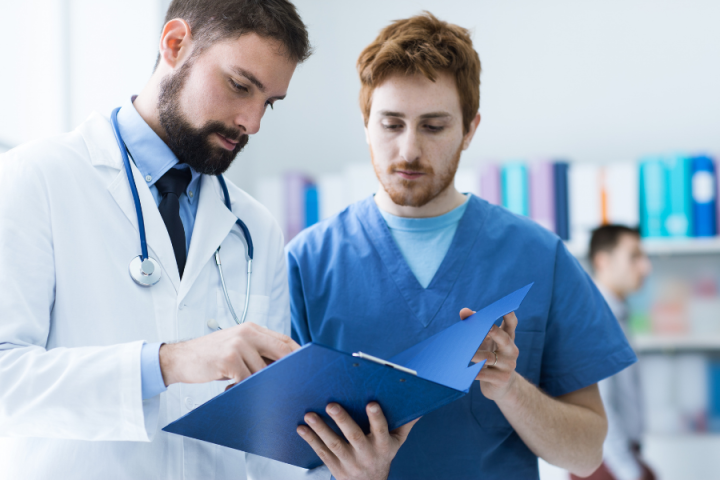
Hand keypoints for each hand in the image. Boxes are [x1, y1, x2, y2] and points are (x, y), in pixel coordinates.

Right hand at [159, 322, 298, 385]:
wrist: (180, 358)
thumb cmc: (210, 356)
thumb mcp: (237, 347)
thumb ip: (258, 351)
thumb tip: (284, 367)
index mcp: (252, 328)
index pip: (284, 340)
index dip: (298, 355)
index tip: (306, 368)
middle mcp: (248, 333)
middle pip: (282, 352)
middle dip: (288, 370)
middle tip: (291, 384)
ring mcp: (239, 344)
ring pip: (264, 370)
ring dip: (261, 383)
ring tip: (247, 387)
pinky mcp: (229, 359)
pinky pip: (247, 379)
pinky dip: (244, 387)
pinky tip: (232, 387)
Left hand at [297, 402, 418, 479]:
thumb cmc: (383, 456)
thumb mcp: (397, 442)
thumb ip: (405, 424)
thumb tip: (418, 405)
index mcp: (383, 445)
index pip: (381, 430)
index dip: (376, 418)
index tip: (371, 403)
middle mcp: (366, 454)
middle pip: (354, 436)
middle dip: (342, 420)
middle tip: (331, 404)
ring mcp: (349, 462)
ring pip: (334, 445)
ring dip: (320, 429)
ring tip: (309, 415)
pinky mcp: (335, 467)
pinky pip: (321, 453)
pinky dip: (311, 440)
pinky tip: (301, 428)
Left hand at [460, 308, 519, 400]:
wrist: (502, 386)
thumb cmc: (490, 358)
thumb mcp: (484, 342)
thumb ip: (475, 327)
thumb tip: (464, 311)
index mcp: (508, 339)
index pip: (511, 325)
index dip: (509, 316)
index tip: (506, 307)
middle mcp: (511, 351)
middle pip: (504, 339)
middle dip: (495, 332)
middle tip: (486, 326)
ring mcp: (508, 365)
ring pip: (490, 358)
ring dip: (477, 355)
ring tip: (466, 353)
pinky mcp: (501, 379)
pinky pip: (485, 374)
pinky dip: (475, 372)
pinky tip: (465, 371)